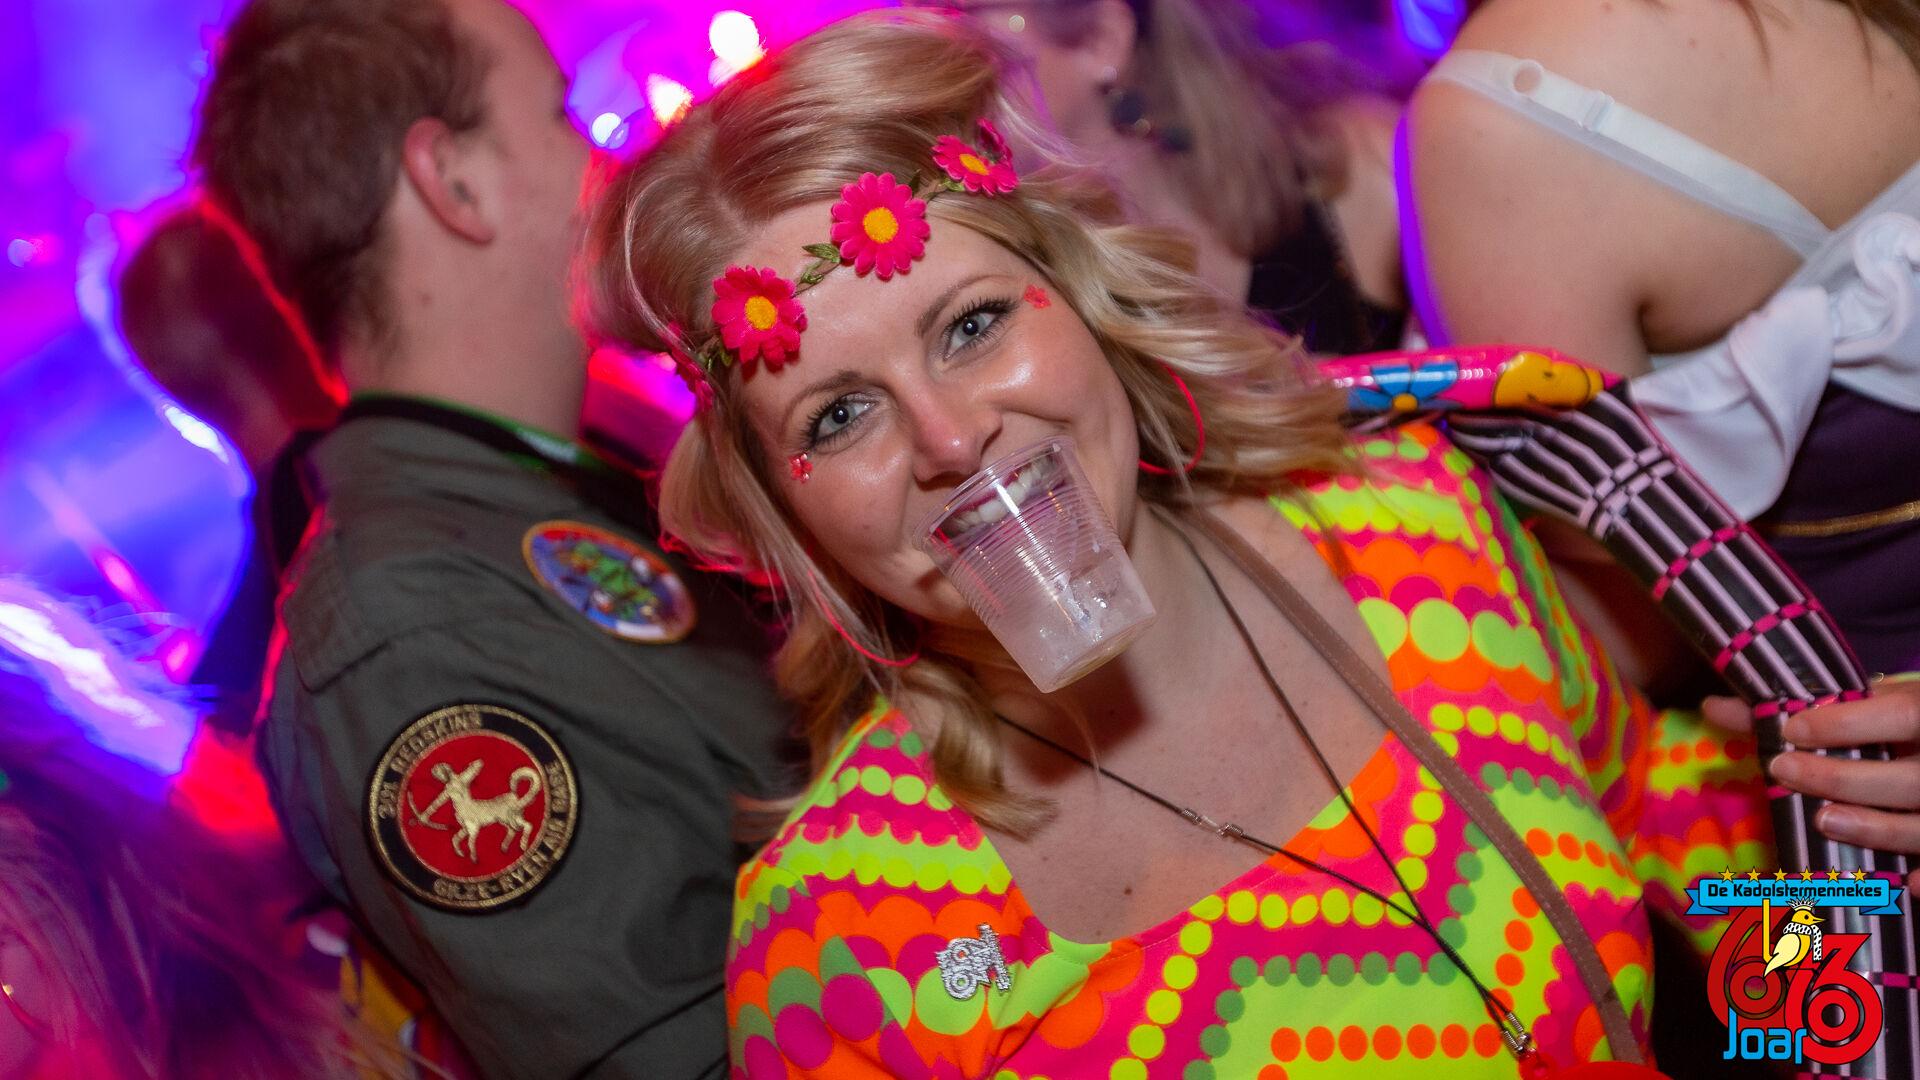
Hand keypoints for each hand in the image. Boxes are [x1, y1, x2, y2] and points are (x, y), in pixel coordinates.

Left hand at [1703, 683, 1919, 894]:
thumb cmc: (1893, 724)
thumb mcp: (1862, 706)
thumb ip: (1796, 708)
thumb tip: (1711, 708)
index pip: (1903, 715)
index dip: (1849, 725)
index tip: (1792, 730)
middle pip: (1908, 778)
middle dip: (1843, 778)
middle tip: (1784, 771)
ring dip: (1875, 827)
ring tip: (1821, 820)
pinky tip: (1910, 886)